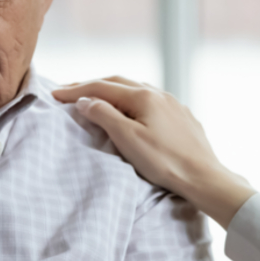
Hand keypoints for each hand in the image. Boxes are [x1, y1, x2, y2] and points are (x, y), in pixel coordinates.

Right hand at [52, 76, 256, 229]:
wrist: (205, 178)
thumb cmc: (165, 161)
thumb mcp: (128, 139)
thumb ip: (104, 115)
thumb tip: (85, 100)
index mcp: (143, 96)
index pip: (101, 87)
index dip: (75, 90)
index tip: (54, 94)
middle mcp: (158, 93)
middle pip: (117, 82)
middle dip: (91, 85)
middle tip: (68, 91)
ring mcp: (172, 103)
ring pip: (134, 89)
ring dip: (111, 91)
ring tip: (94, 97)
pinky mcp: (181, 116)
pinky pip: (149, 100)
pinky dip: (129, 100)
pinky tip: (128, 109)